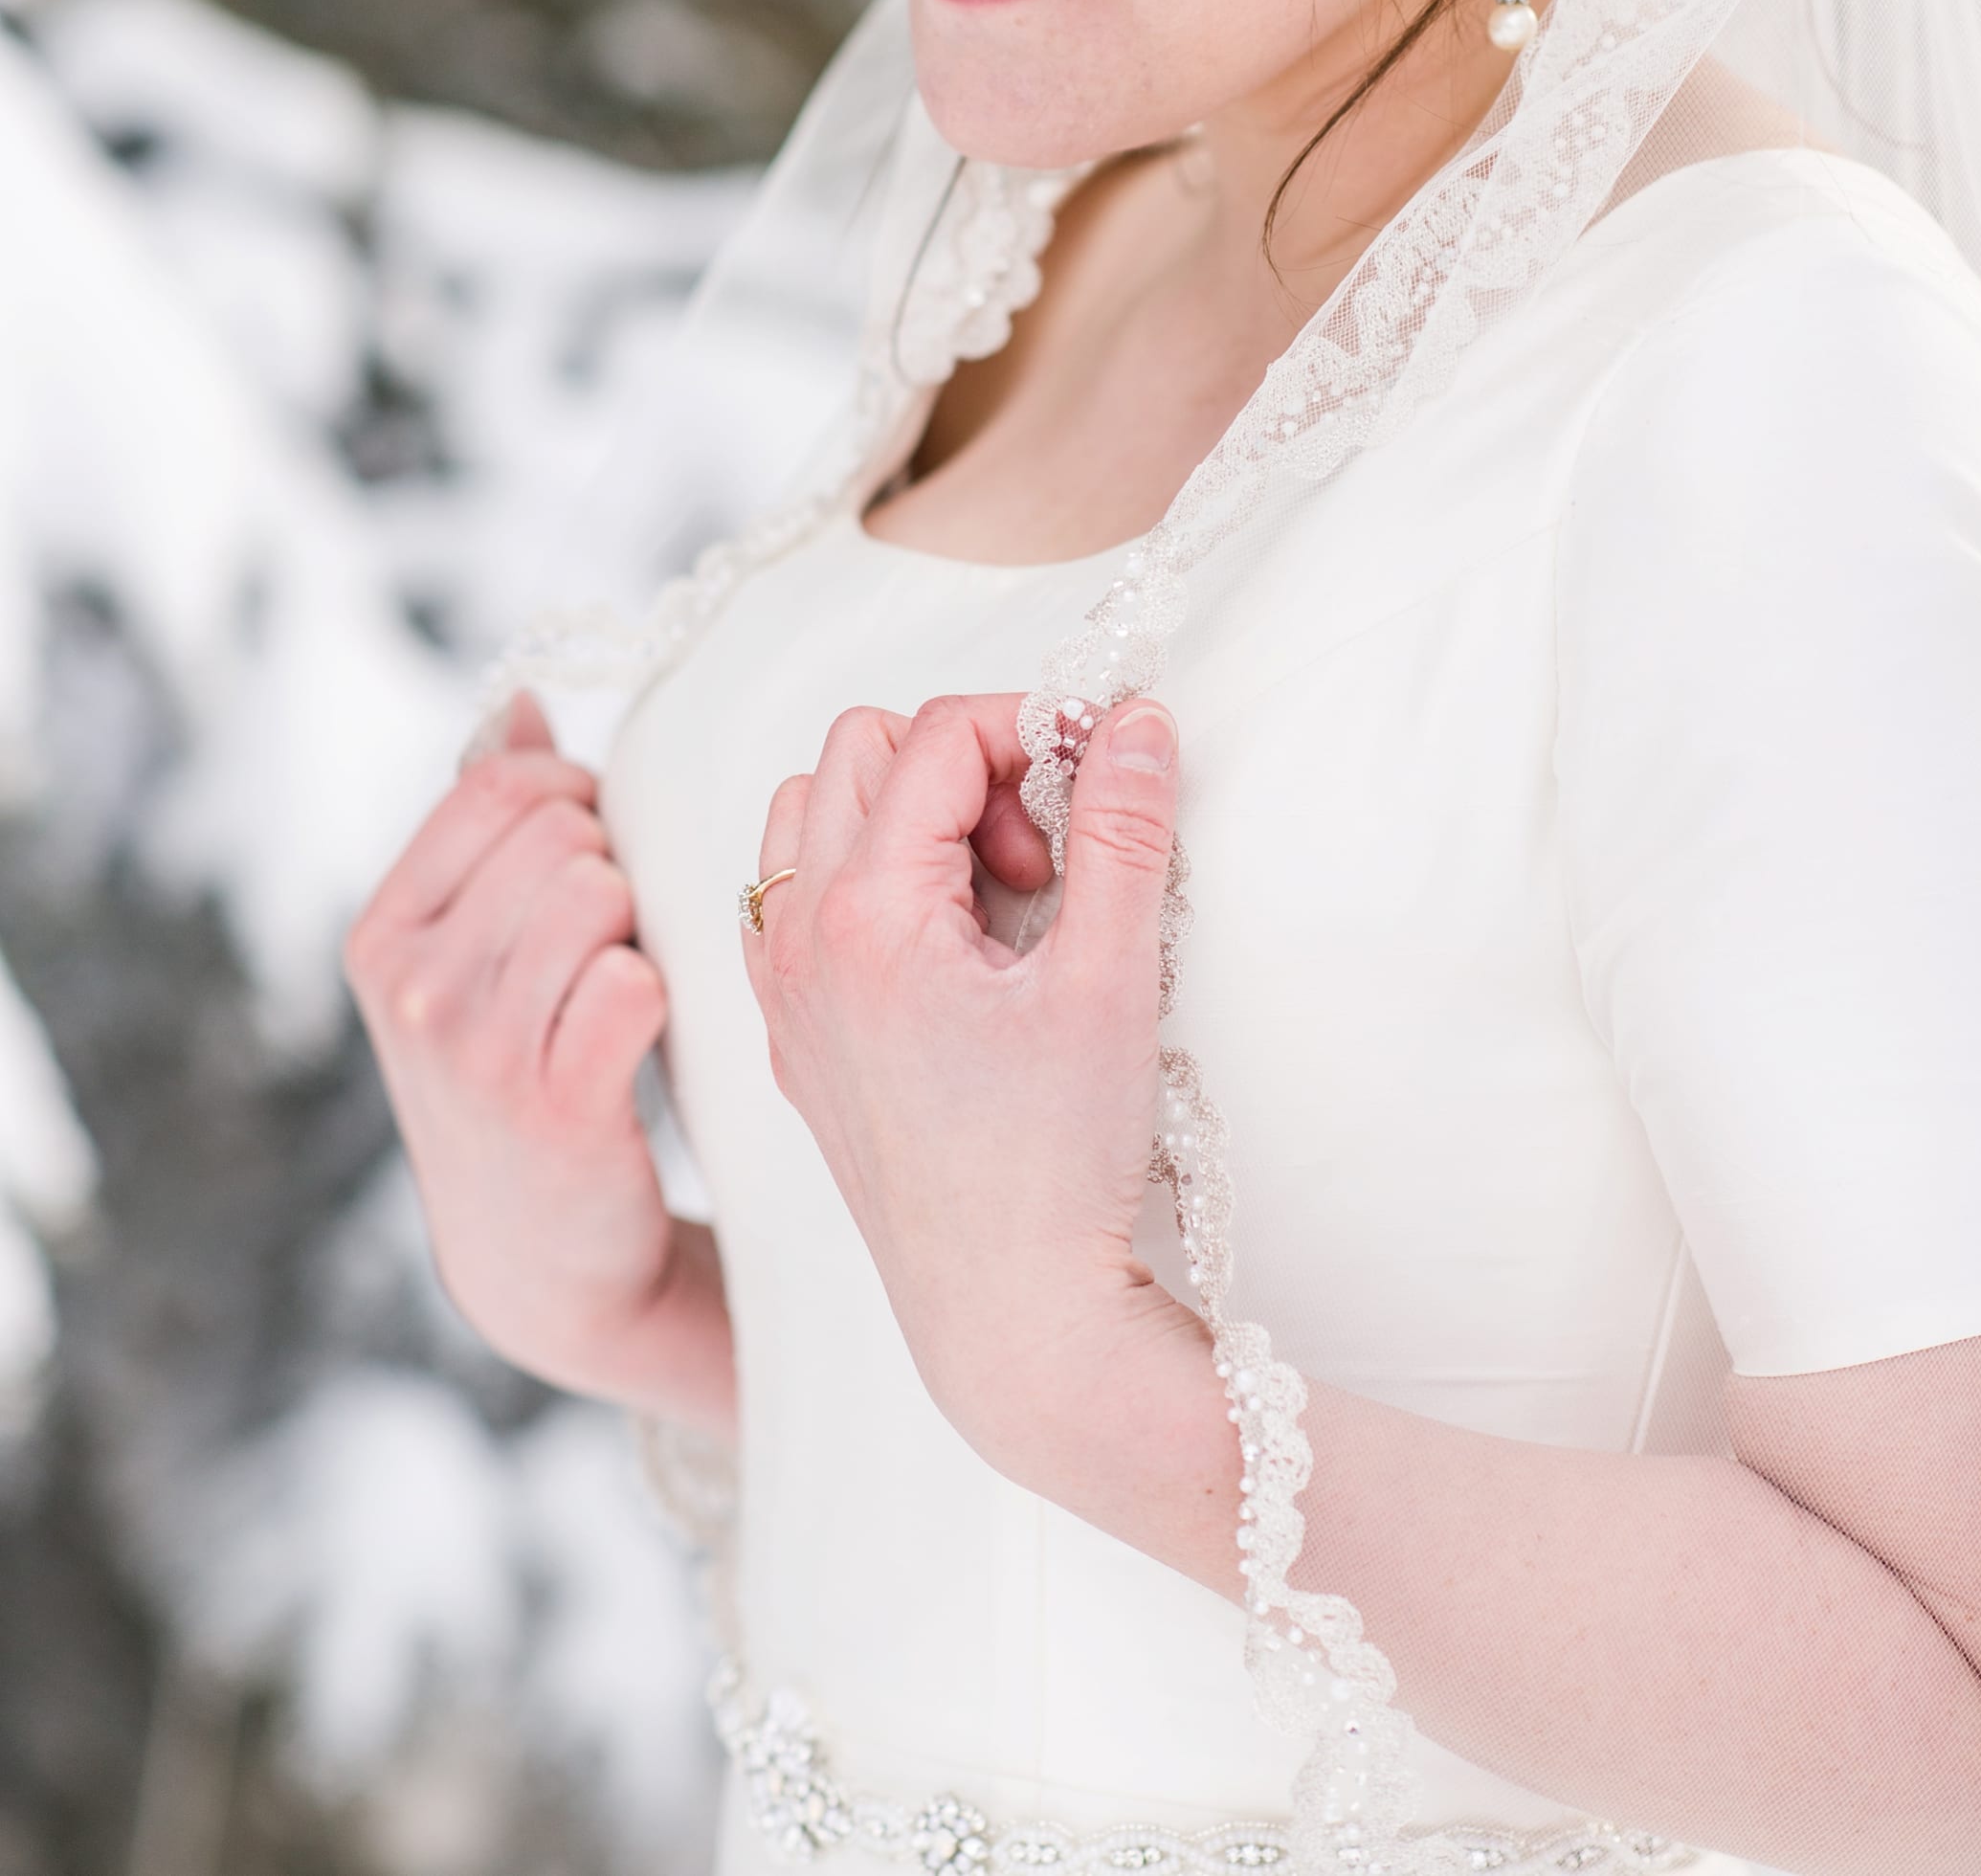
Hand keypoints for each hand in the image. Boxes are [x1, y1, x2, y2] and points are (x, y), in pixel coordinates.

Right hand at [346, 692, 728, 1422]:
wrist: (541, 1259)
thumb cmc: (520, 1075)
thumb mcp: (466, 955)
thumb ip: (488, 826)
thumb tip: (526, 705)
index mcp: (381, 935)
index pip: (502, 787)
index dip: (577, 802)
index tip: (593, 857)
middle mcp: (410, 988)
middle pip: (562, 834)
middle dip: (608, 869)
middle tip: (607, 946)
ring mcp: (474, 1048)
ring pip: (601, 893)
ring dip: (636, 931)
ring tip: (616, 989)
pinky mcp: (554, 1102)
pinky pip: (635, 979)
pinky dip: (657, 996)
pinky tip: (640, 1037)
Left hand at [744, 689, 1199, 1488]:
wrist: (1007, 1323)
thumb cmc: (1058, 1166)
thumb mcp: (1111, 981)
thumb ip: (1125, 831)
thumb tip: (1139, 718)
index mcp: (864, 915)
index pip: (935, 734)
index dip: (1031, 732)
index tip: (1099, 786)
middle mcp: (796, 941)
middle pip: (856, 748)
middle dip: (961, 768)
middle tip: (1042, 860)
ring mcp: (782, 991)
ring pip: (810, 815)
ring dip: (904, 817)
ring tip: (997, 903)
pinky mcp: (794, 1037)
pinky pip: (796, 898)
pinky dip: (866, 882)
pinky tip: (950, 953)